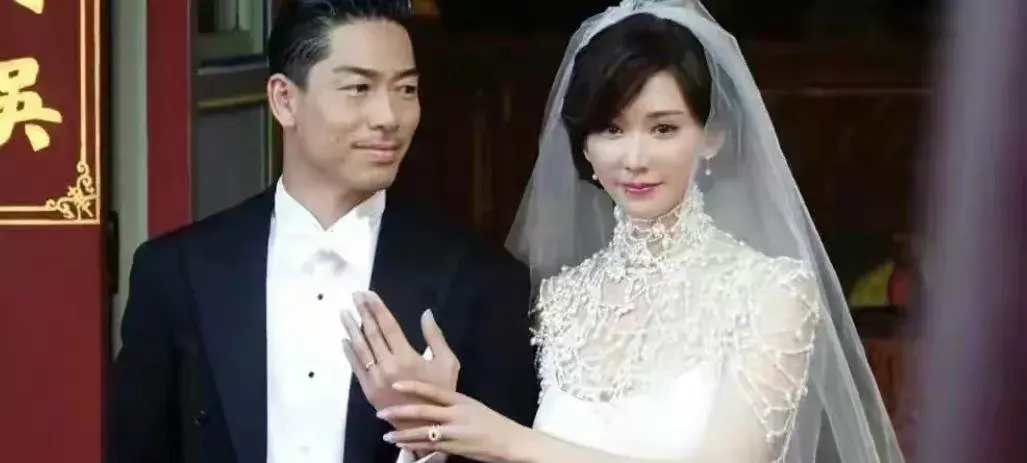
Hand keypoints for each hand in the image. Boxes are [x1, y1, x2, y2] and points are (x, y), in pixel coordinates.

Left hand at [342, 291, 459, 429]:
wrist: (425, 425)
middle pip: (372, 333)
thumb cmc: (439, 392)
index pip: (387, 326)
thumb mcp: (447, 363)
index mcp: (407, 357)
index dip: (377, 308)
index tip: (368, 294)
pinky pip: (356, 367)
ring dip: (351, 329)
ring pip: (360, 348)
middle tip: (355, 295)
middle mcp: (387, 366)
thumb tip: (426, 313)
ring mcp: (375, 379)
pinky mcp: (368, 390)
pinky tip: (345, 340)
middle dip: (362, 312)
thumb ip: (435, 337)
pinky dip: (349, 353)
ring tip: (344, 313)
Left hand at [378, 381, 533, 462]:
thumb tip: (430, 394)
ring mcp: (454, 433)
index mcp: (460, 399)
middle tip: (381, 412)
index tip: (396, 384)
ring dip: (402, 434)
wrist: (510, 441)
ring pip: (422, 432)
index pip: (433, 390)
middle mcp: (455, 414)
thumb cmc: (491, 421)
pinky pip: (429, 447)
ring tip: (386, 435)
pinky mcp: (453, 448)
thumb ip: (452, 400)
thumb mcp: (472, 404)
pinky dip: (413, 446)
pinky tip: (401, 445)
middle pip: (423, 411)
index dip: (413, 387)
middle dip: (400, 412)